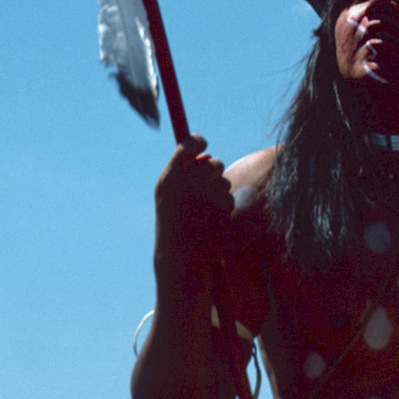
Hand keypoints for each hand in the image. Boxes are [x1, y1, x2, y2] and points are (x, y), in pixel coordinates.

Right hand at [154, 135, 233, 267]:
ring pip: (224, 179)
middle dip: (212, 172)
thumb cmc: (173, 221)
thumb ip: (182, 170)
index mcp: (170, 177)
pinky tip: (210, 219)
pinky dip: (223, 205)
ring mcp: (207, 194)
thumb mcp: (168, 194)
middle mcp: (188, 182)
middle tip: (202, 187)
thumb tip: (206, 154)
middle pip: (214, 162)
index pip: (188, 144)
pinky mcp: (223, 206)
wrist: (180, 257)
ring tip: (202, 209)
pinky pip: (230, 196)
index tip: (203, 144)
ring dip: (218, 190)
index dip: (198, 141)